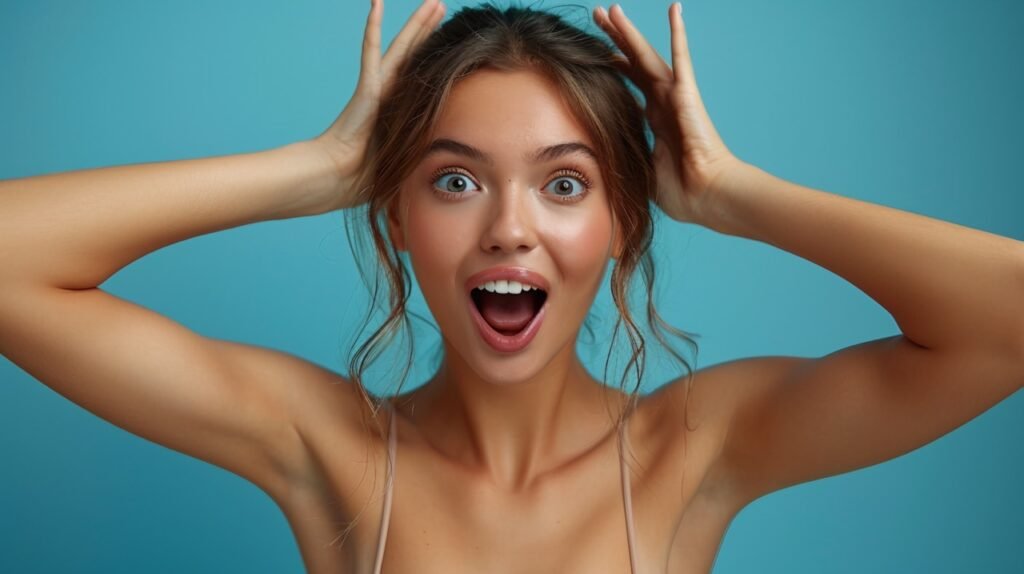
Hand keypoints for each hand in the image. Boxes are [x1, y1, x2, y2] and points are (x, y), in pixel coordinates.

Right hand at [312, 0, 445, 211]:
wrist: (335, 180)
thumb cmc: (364, 181)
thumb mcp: (404, 165)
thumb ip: (418, 157)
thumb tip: (442, 167)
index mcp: (399, 112)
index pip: (422, 77)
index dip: (434, 57)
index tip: (451, 41)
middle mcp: (389, 95)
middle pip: (414, 54)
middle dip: (429, 30)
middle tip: (441, 6)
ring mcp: (377, 88)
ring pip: (402, 47)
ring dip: (417, 23)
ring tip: (434, 2)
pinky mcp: (367, 88)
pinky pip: (371, 52)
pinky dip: (374, 29)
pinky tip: (377, 3)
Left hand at [594, 3, 741, 224]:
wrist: (709, 196)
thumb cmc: (684, 192)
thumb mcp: (642, 172)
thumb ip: (626, 157)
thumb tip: (601, 159)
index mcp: (655, 121)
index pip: (629, 85)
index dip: (612, 67)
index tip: (593, 52)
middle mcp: (664, 103)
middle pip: (633, 63)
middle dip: (613, 40)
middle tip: (596, 17)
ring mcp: (676, 97)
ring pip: (647, 55)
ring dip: (629, 32)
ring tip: (610, 10)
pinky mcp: (687, 95)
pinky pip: (681, 58)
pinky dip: (678, 33)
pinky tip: (675, 8)